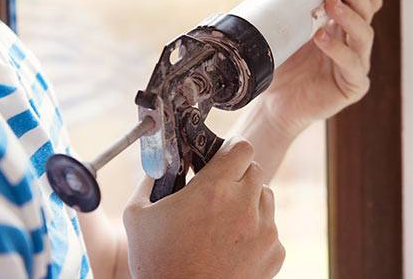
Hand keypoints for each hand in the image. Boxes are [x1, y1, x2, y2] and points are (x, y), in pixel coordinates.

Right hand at [123, 139, 284, 278]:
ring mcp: (264, 231)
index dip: (231, 150)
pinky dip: (256, 232)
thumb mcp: (137, 215)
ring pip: (265, 198)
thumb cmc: (156, 264)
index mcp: (214, 189)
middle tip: (219, 192)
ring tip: (225, 222)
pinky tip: (233, 246)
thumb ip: (150, 179)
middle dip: (238, 176)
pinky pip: (271, 229)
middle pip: (255, 170)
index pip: (241, 148)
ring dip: (249, 202)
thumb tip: (161, 162)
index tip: (223, 158)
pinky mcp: (275, 254)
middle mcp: (245, 205)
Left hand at [260, 0, 383, 138]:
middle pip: (367, 14)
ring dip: (349, 17)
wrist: (275, 103)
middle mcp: (354, 43)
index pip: (365, 2)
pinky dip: (337, 49)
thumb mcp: (285, 27)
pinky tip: (322, 38)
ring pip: (364, 36)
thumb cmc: (284, 64)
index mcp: (343, 27)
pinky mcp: (352, 85)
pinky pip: (351, 64)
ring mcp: (356, 64)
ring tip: (331, 3)